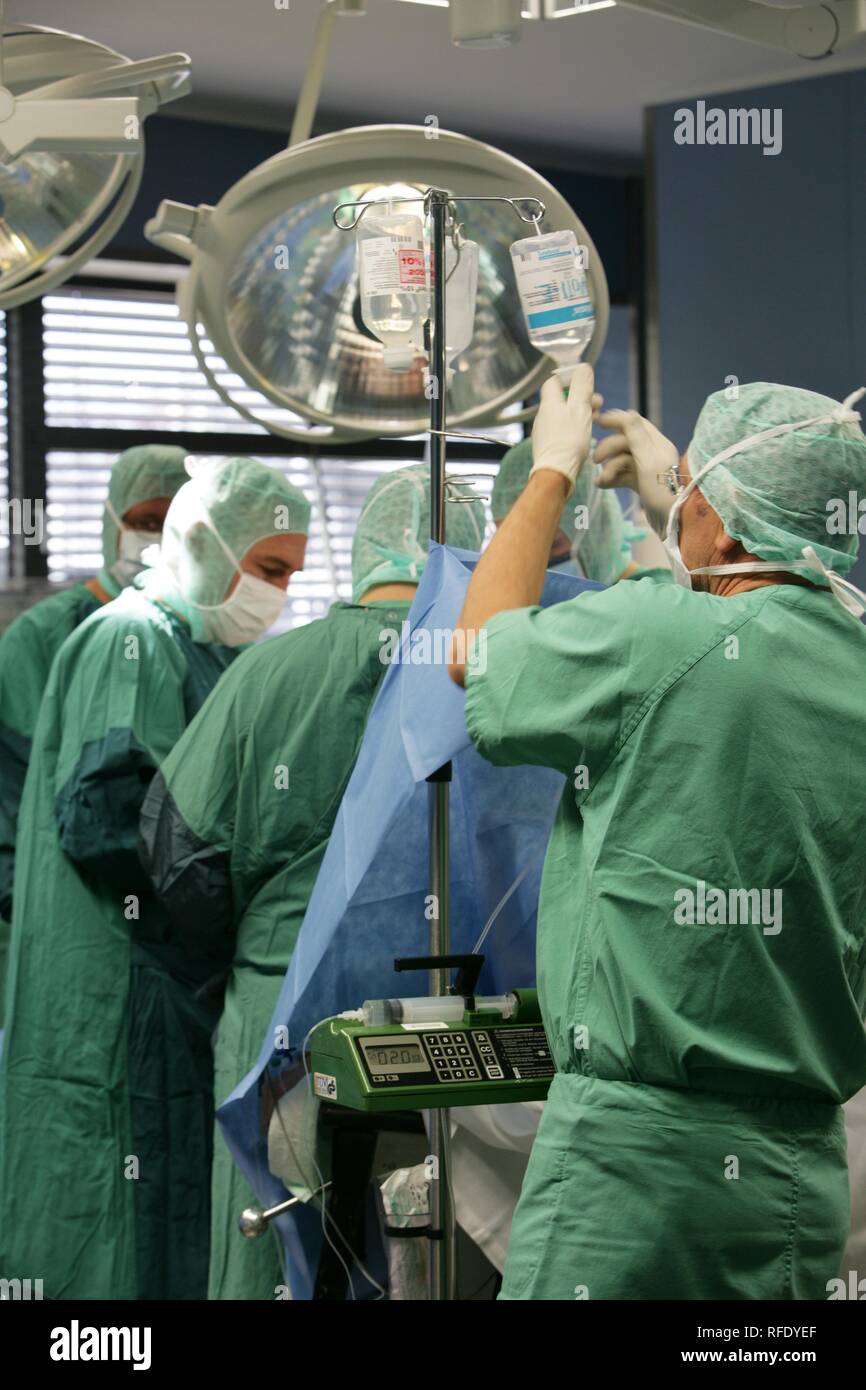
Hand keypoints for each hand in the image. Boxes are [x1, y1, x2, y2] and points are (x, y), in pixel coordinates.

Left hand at [529, 364, 594, 492]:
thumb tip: (583, 367)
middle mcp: (542, 415)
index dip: (569, 379)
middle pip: (561, 399)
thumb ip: (582, 387)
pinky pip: (560, 430)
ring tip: (594, 420)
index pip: (554, 381)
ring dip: (578, 414)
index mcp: (549, 403)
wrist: (556, 472)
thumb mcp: (581, 408)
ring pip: (562, 415)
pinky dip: (572, 428)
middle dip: (580, 398)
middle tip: (597, 404)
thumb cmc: (569, 440)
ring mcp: (543, 431)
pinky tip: (582, 436)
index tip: (584, 384)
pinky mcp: (546, 446)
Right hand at [594, 408, 679, 536]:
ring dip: (608, 468)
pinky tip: (602, 485)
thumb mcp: (648, 459)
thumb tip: (627, 412)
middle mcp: (652, 452)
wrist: (672, 522)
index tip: (597, 421)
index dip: (616, 420)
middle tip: (595, 460)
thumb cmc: (662, 489)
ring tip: (601, 481)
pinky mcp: (640, 483)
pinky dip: (611, 478)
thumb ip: (636, 435)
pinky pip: (622, 475)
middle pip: (624, 441)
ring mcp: (646, 468)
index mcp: (657, 443)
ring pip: (620, 459)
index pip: (634, 423)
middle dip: (608, 449)